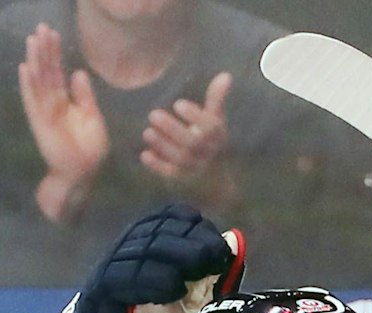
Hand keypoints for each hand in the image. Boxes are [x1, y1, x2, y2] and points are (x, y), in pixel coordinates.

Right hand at [18, 24, 108, 219]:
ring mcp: (45, 113)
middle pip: (46, 72)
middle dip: (44, 50)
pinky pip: (33, 101)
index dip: (55, 54)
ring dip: (35, 60)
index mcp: (65, 103)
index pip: (58, 73)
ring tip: (32, 40)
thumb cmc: (88, 151)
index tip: (53, 34)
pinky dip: (28, 85)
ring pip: (38, 81)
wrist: (82, 174)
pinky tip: (25, 67)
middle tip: (41, 28)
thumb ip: (85, 96)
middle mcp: (52, 104)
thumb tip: (79, 72)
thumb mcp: (93, 118)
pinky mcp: (40, 123)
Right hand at [54, 203, 246, 312]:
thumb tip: (235, 239)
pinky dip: (150, 280)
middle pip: (157, 230)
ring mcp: (112, 271)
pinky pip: (121, 278)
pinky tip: (171, 289)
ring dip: (172, 258)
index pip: (170, 218)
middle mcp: (130, 252)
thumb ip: (214, 273)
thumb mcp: (197, 303)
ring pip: (141, 250)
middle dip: (189, 242)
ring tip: (195, 274)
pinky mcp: (99, 294)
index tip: (219, 250)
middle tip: (212, 259)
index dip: (195, 228)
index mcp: (152, 246)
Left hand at [142, 72, 233, 195]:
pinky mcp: (181, 178)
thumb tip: (225, 75)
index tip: (178, 104)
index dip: (194, 115)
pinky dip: (157, 166)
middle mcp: (207, 152)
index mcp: (216, 135)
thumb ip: (216, 99)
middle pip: (192, 142)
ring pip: (180, 158)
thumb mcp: (215, 120)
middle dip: (172, 129)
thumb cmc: (210, 141)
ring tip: (147, 132)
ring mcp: (194, 167)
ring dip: (162, 145)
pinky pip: (170, 174)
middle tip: (153, 114)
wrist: (213, 178)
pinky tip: (145, 155)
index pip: (209, 127)